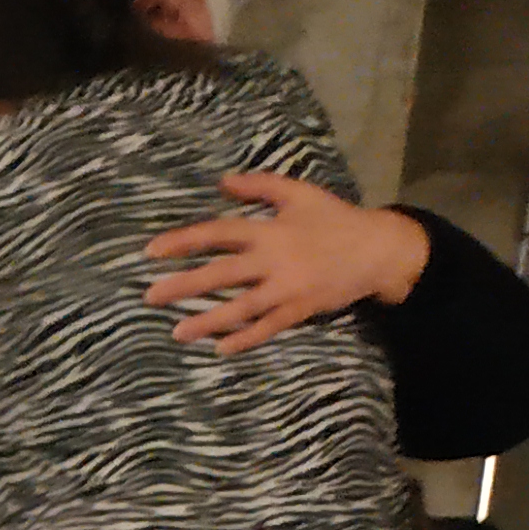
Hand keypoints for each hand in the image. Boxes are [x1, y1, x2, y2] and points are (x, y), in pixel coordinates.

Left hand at [142, 173, 431, 353]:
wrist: (379, 248)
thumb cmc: (335, 219)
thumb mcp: (300, 194)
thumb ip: (261, 186)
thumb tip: (221, 181)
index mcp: (270, 230)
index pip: (218, 233)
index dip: (183, 241)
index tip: (151, 252)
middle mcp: (274, 259)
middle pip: (221, 273)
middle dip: (183, 286)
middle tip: (149, 297)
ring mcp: (287, 287)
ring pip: (240, 307)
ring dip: (207, 320)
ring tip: (177, 332)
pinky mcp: (300, 308)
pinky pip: (268, 327)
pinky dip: (245, 339)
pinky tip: (220, 348)